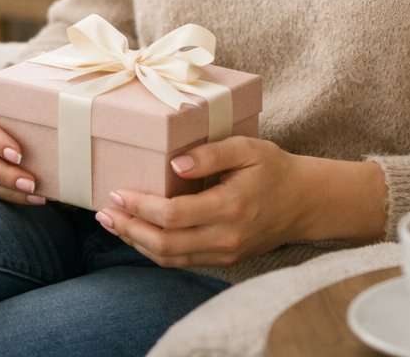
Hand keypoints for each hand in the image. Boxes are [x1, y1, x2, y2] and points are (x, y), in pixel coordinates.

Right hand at [0, 91, 45, 205]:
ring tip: (35, 193)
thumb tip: (65, 103)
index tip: (19, 155)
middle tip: (30, 182)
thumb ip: (36, 95)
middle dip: (3, 173)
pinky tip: (35, 197)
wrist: (11, 112)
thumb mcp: (22, 93)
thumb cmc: (20, 100)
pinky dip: (11, 195)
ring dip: (8, 189)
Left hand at [95, 137, 386, 267]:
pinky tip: (139, 235)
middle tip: (103, 213)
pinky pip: (183, 261)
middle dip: (129, 229)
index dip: (140, 206)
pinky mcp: (225, 259)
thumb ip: (212, 153)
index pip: (173, 215)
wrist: (306, 202)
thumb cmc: (274, 169)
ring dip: (137, 243)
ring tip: (113, 224)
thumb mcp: (248, 148)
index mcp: (229, 206)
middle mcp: (226, 236)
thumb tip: (175, 162)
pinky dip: (156, 251)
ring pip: (171, 258)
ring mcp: (226, 252)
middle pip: (165, 244)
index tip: (117, 192)